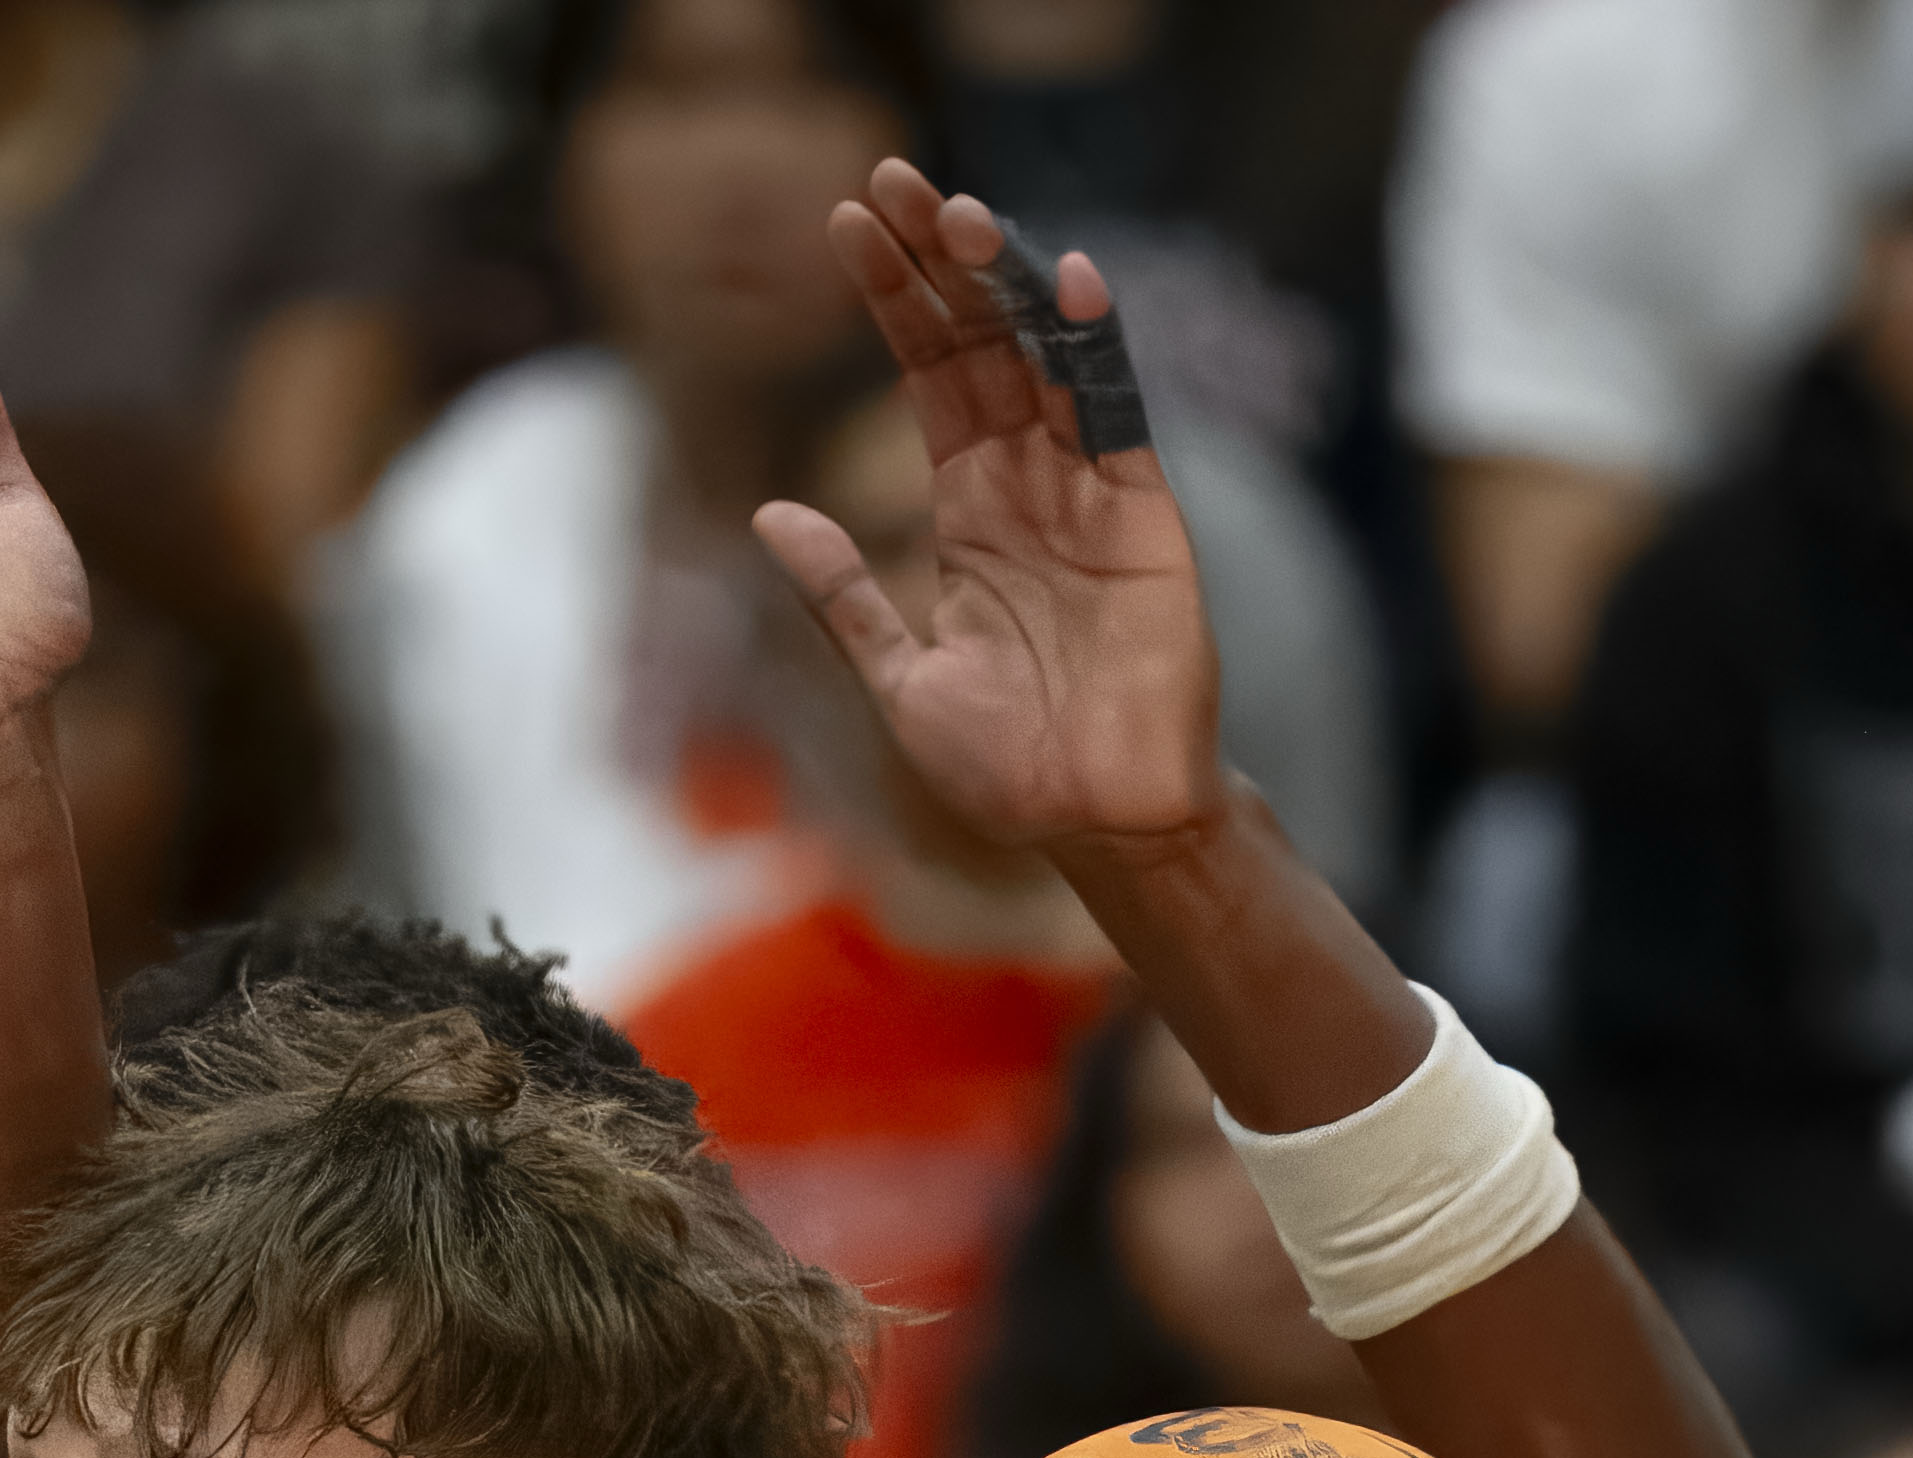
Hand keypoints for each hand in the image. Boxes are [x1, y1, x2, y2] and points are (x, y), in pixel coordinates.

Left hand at [751, 163, 1222, 854]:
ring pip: (1043, 355)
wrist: (1096, 824)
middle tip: (890, 178)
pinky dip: (1094, 345)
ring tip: (955, 212)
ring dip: (1002, 281)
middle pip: (979, 342)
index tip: (846, 225)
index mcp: (968, 510)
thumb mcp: (898, 678)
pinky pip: (1117, 411)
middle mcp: (1028, 482)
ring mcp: (1088, 489)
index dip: (891, 301)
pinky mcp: (1143, 512)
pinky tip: (1064, 279)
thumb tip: (768, 513)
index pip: (926, 377)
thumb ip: (843, 594)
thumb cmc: (1009, 767)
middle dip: (935, 262)